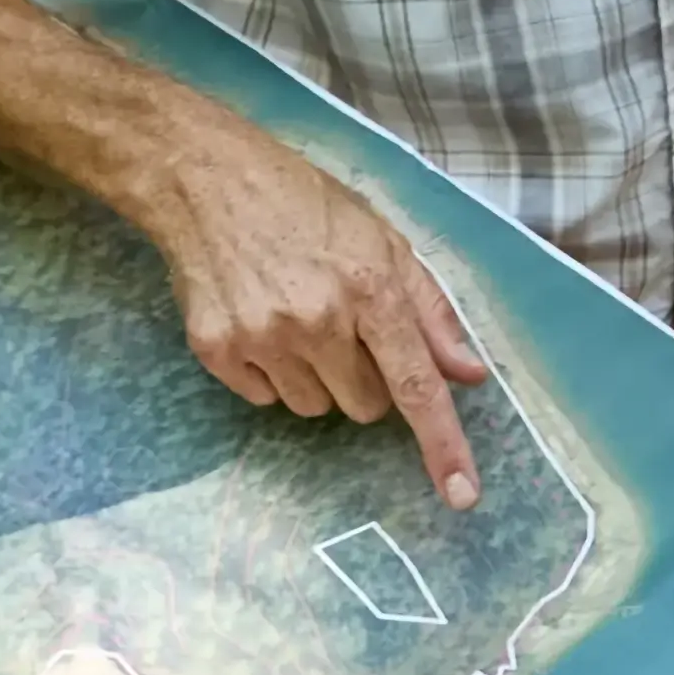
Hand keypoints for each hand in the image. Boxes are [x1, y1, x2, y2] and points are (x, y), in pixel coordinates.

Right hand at [143, 127, 492, 508]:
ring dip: (317, 377)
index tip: (462, 496)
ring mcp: (263, 338)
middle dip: (366, 377)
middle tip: (344, 326)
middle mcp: (318, 319)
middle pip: (366, 406)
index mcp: (369, 285)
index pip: (415, 383)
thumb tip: (469, 372)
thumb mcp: (382, 236)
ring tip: (296, 316)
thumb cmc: (302, 201)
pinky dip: (271, 373)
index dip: (443, 443)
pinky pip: (265, 399)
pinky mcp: (217, 350)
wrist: (204, 178)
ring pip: (315, 408)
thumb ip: (429, 308)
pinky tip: (261, 321)